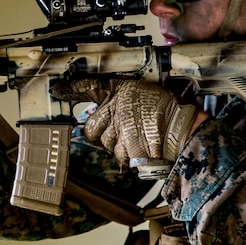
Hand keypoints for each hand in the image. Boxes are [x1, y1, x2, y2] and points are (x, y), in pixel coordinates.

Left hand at [53, 79, 195, 164]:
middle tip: (118, 130)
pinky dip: (130, 156)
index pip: (90, 87)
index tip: (60, 89)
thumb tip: (111, 95)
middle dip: (101, 132)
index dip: (73, 89)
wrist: (185, 127)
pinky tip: (143, 149)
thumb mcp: (147, 90)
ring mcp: (120, 131)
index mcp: (121, 92)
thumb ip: (126, 95)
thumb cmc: (171, 108)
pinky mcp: (127, 149)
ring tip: (138, 139)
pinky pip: (121, 157)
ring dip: (118, 145)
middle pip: (92, 127)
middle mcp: (116, 110)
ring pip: (107, 145)